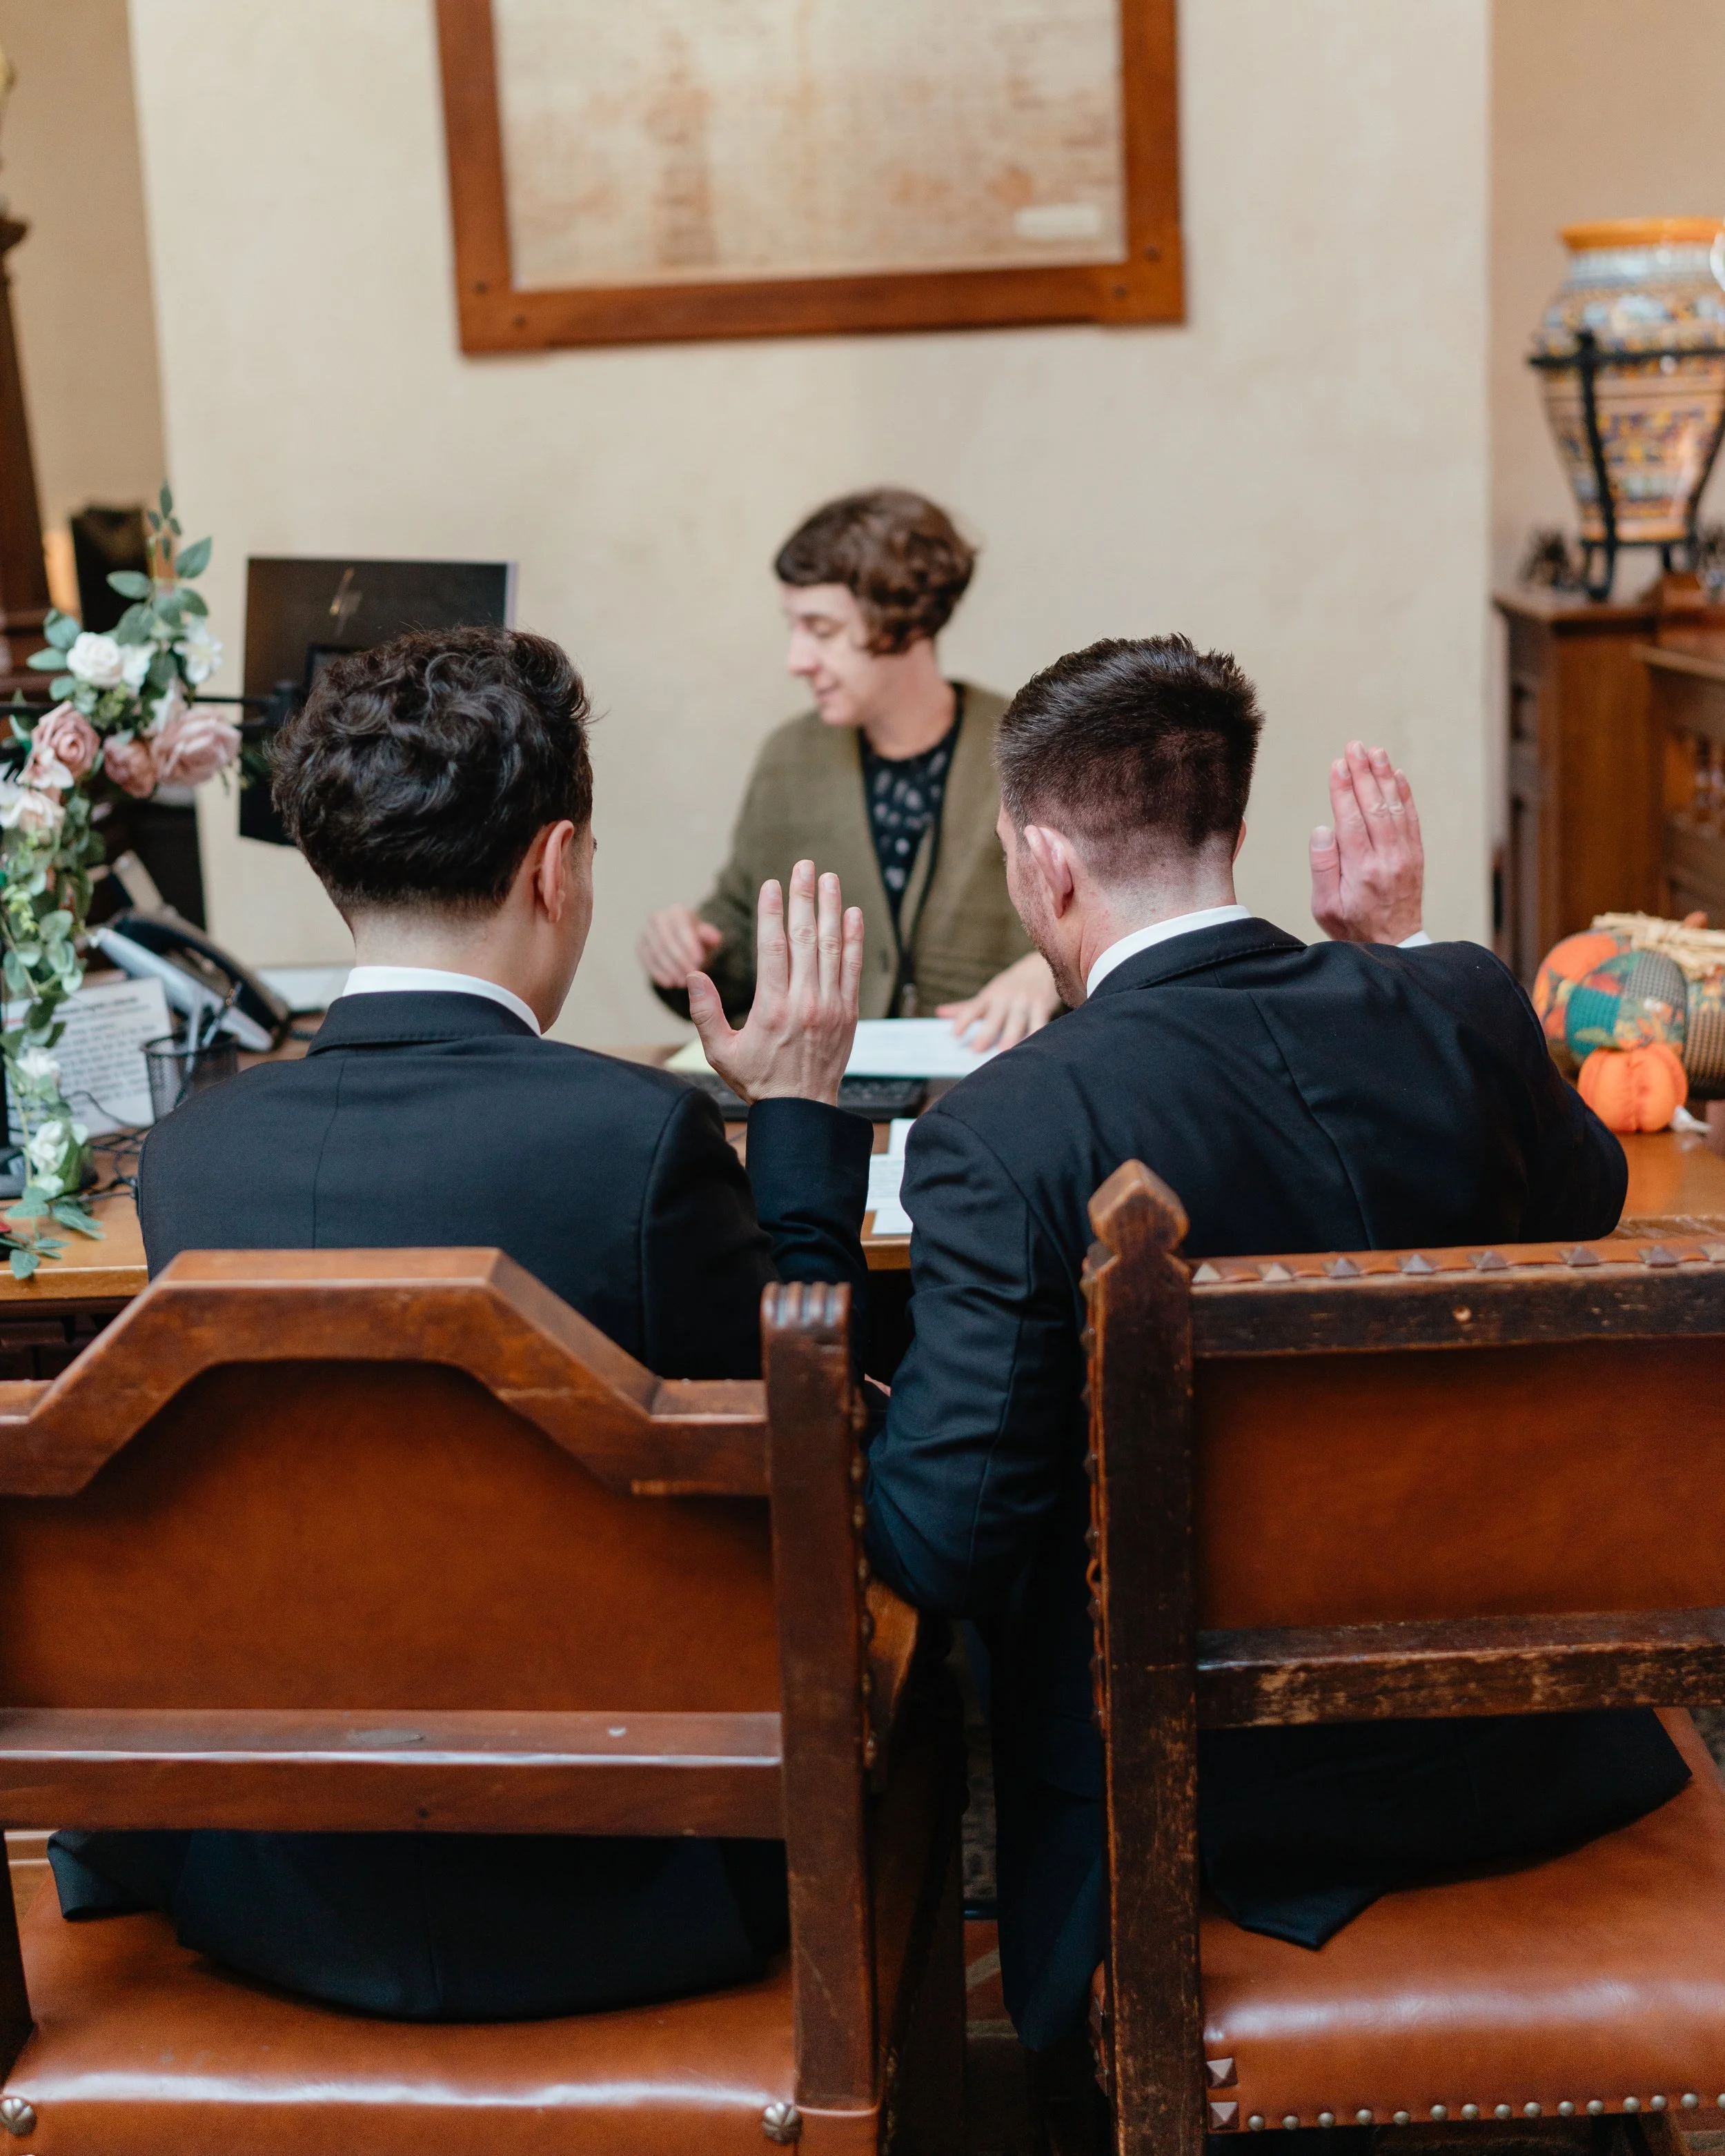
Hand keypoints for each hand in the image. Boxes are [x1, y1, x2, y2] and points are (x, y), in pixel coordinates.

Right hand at [639, 904, 723, 989]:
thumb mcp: (707, 938)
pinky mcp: (640, 946)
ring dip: (670, 969)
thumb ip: (710, 937)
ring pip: (656, 952)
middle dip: (679, 960)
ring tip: (683, 982)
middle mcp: (658, 918)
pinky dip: (658, 973)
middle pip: (666, 941)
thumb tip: (716, 938)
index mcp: (677, 911)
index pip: (681, 928)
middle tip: (691, 975)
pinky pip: (647, 961)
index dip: (689, 945)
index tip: (699, 962)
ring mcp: (646, 932)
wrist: (683, 945)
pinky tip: (669, 983)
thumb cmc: (698, 941)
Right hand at [688, 859, 862, 1104]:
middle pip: (806, 939)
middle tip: (804, 866)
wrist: (802, 1110)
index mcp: (772, 1009)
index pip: (774, 948)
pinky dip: (853, 940)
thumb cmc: (758, 1080)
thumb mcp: (721, 1052)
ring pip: (832, 948)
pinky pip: (852, 969)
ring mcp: (831, 1006)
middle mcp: (805, 1003)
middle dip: (804, 898)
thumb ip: (705, 1013)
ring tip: (828, 879)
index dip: (773, 913)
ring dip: (831, 909)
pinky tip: (852, 914)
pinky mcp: (848, 1013)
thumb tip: (692, 975)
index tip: (772, 884)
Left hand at [936, 950, 1060, 1050]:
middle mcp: (1006, 997)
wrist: (1041, 965)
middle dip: (986, 1033)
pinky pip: (1040, 1021)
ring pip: (1017, 1020)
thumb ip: (967, 1007)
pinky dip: (1037, 1033)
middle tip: (976, 1050)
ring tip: (1004, 1051)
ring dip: (1011, 1035)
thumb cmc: (1011, 985)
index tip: (954, 1034)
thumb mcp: (989, 992)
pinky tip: (1033, 1046)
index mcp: (990, 996)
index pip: (973, 1008)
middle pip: (994, 1017)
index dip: (963, 1020)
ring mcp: (1024, 1001)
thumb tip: (939, 1013)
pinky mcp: (1042, 1005)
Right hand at [1310, 740, 1423, 944]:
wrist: (1394, 944)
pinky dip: (1405, 795)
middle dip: (1364, 772)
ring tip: (1375, 751)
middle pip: (1374, 806)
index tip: (1337, 764)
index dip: (1343, 789)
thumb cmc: (1352, 926)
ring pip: (1395, 807)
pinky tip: (1398, 775)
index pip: (1351, 819)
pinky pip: (1411, 819)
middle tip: (1355, 746)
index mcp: (1361, 869)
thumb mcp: (1324, 906)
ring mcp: (1405, 855)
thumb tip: (1323, 828)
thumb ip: (1322, 867)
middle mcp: (1387, 858)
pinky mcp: (1415, 856)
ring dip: (1384, 776)